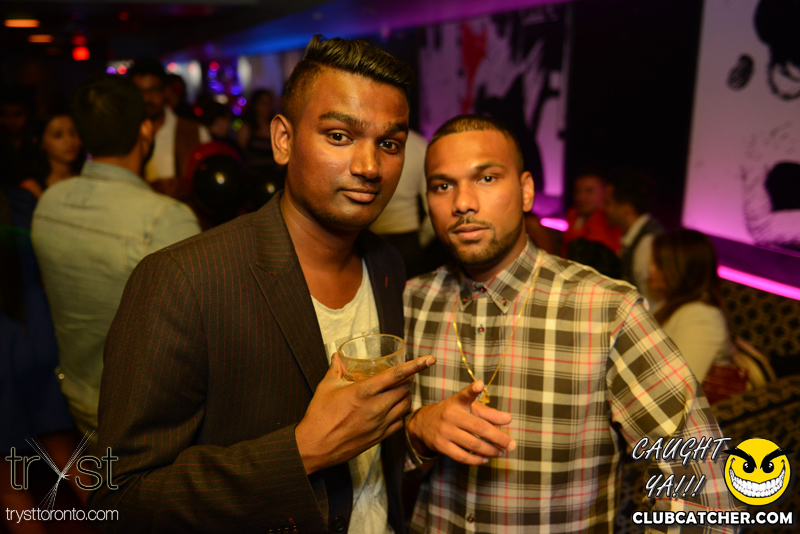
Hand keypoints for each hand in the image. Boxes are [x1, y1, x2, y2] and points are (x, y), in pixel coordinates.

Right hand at [296, 353, 435, 473]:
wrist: (314, 447)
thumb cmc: (318, 416)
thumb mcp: (325, 387)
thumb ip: (335, 369)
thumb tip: (337, 355)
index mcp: (363, 392)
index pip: (396, 375)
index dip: (415, 366)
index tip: (430, 359)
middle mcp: (375, 408)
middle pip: (404, 390)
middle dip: (407, 380)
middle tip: (403, 375)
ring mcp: (379, 424)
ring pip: (405, 405)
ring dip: (406, 395)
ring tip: (400, 390)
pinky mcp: (379, 437)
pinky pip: (399, 422)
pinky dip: (400, 413)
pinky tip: (393, 409)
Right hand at [407, 381, 515, 464]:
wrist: (424, 424)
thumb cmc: (454, 414)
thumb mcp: (468, 408)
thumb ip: (489, 413)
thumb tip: (508, 419)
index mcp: (458, 401)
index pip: (465, 394)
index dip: (473, 390)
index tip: (479, 384)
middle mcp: (450, 415)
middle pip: (479, 427)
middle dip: (498, 437)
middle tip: (512, 444)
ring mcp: (444, 431)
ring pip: (473, 444)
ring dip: (490, 450)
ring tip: (500, 452)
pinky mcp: (441, 446)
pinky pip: (462, 456)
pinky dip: (477, 459)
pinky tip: (486, 459)